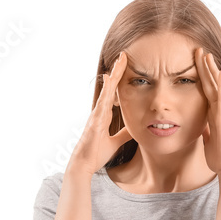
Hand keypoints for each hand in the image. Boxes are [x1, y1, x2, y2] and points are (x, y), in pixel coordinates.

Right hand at [68, 50, 133, 175]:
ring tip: (119, 62)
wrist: (85, 163)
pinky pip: (102, 103)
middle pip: (110, 87)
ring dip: (113, 76)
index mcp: (105, 115)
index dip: (120, 80)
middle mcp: (100, 111)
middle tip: (124, 56)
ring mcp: (97, 114)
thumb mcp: (117, 142)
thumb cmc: (97, 152)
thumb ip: (125, 134)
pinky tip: (110, 81)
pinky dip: (107, 92)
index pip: (115, 93)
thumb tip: (135, 129)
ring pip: (107, 91)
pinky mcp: (95, 121)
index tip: (126, 66)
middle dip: (117, 71)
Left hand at [195, 47, 220, 175]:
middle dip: (206, 67)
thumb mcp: (207, 138)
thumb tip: (199, 125)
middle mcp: (220, 110)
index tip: (196, 62)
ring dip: (213, 70)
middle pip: (212, 84)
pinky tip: (220, 73)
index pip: (207, 90)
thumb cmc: (218, 155)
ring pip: (218, 87)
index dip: (202, 76)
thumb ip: (205, 128)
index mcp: (214, 114)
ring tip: (208, 55)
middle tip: (200, 50)